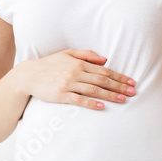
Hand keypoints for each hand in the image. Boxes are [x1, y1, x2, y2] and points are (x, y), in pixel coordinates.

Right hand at [14, 49, 136, 109]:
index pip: (104, 70)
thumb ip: (86, 55)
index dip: (119, 77)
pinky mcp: (61, 95)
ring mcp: (68, 84)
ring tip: (123, 100)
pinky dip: (91, 103)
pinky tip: (101, 107)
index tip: (131, 82)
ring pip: (94, 90)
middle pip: (102, 80)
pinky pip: (78, 100)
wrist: (29, 75)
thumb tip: (105, 59)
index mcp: (79, 63)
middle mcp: (75, 73)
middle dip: (119, 87)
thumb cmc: (49, 64)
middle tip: (132, 92)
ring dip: (110, 95)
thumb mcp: (67, 54)